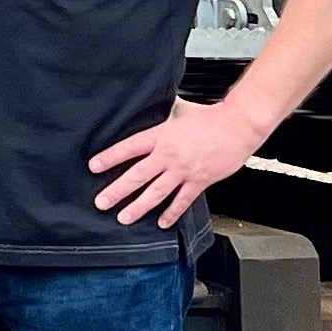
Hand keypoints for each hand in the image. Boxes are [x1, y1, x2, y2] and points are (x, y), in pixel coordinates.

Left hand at [89, 97, 264, 226]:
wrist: (237, 126)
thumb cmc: (211, 117)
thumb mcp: (179, 110)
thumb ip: (164, 114)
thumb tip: (154, 107)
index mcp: (160, 136)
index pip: (128, 148)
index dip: (109, 158)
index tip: (93, 167)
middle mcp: (168, 155)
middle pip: (137, 176)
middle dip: (117, 191)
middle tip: (102, 202)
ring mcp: (183, 171)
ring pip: (156, 192)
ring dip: (138, 207)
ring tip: (124, 217)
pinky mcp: (199, 181)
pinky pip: (182, 201)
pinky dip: (172, 213)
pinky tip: (162, 222)